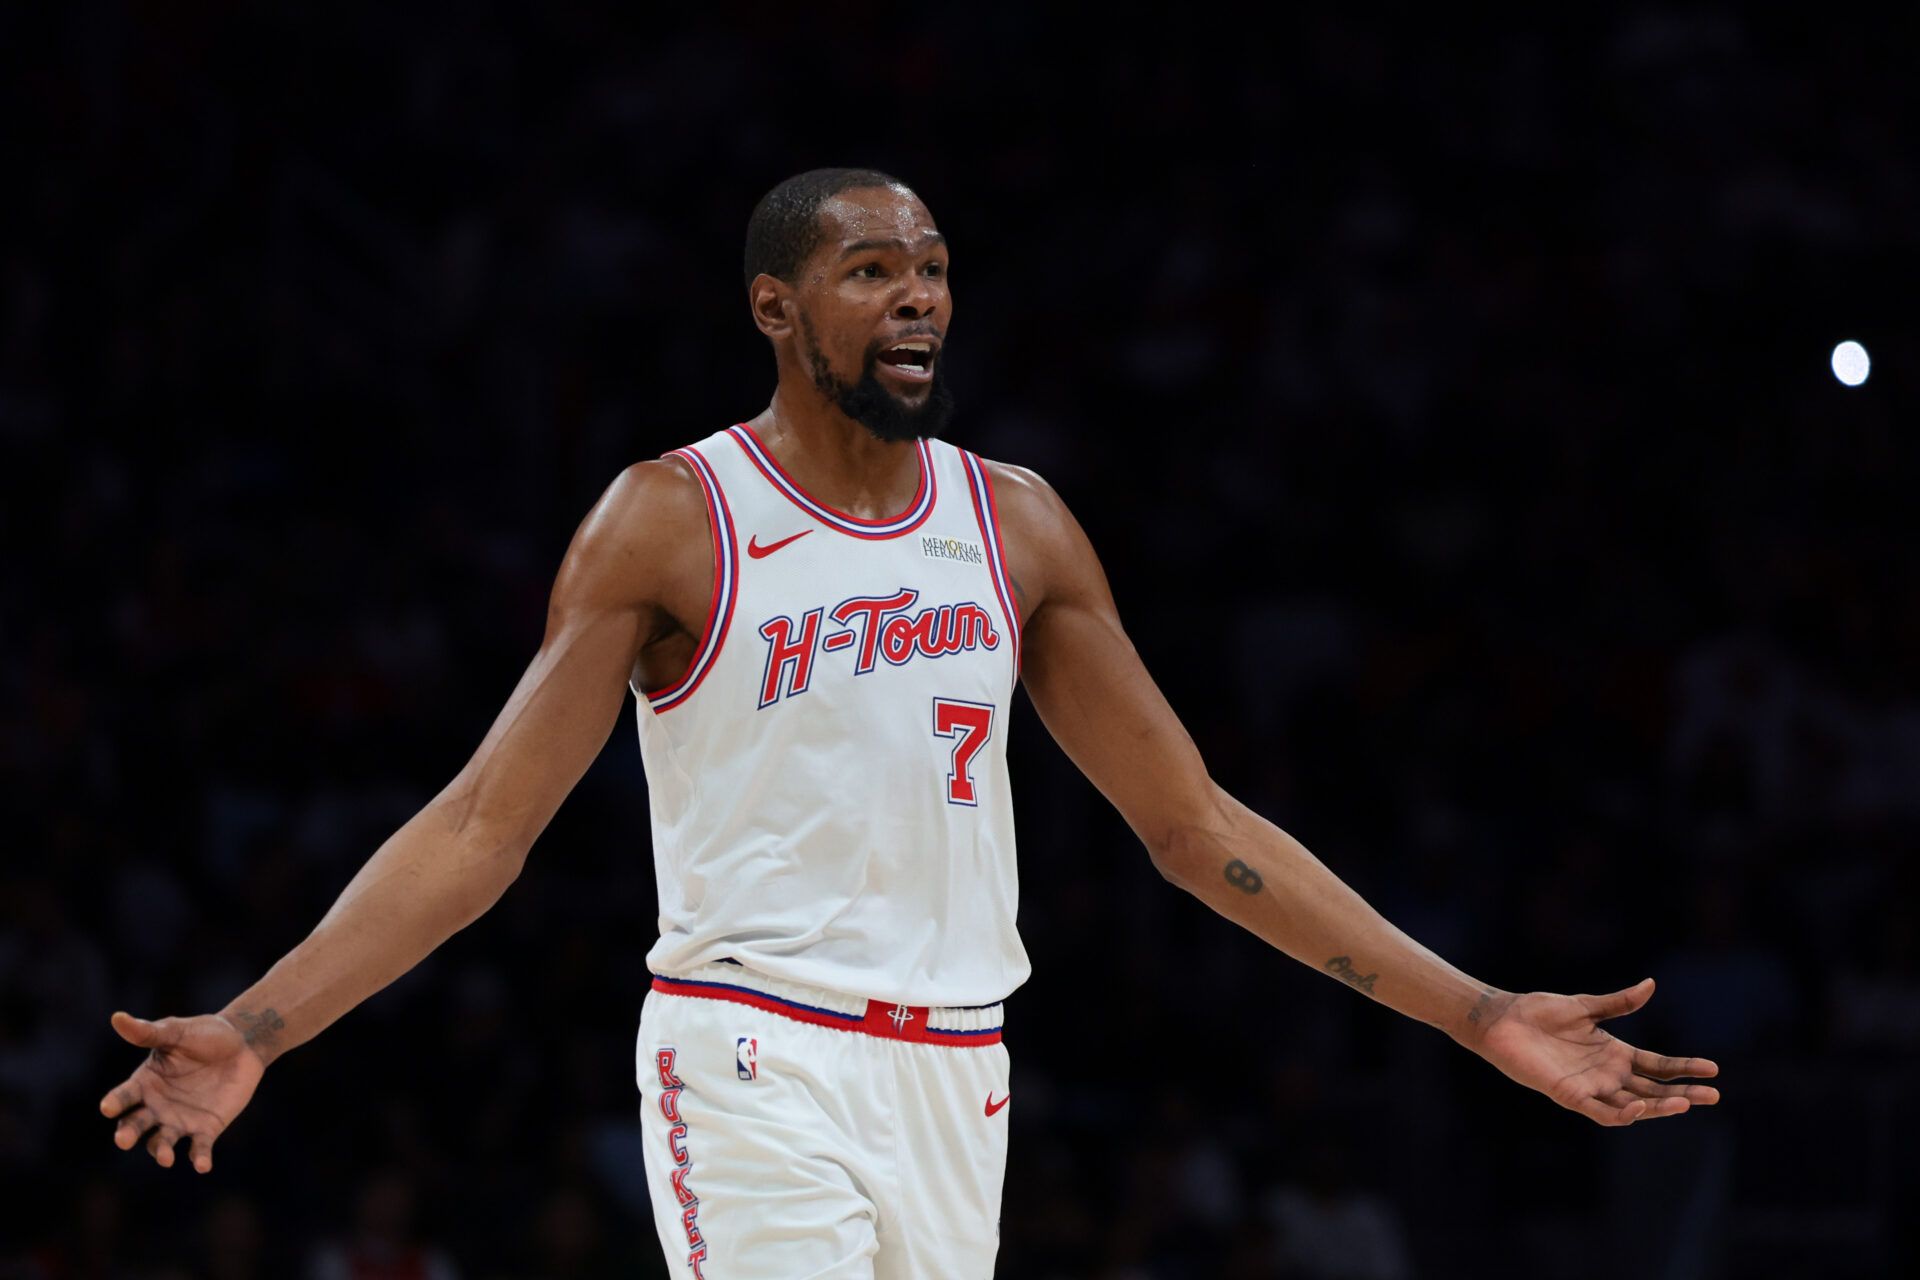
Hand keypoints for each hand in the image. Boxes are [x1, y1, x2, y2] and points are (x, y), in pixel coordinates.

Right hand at [97, 1011, 267, 1172]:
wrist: (244, 1045)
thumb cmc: (205, 1035)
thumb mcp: (177, 1032)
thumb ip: (149, 1032)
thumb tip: (117, 1018)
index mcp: (144, 1083)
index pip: (123, 1096)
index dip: (114, 1102)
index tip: (107, 1107)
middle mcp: (156, 1106)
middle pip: (135, 1125)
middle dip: (128, 1133)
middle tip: (124, 1140)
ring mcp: (179, 1120)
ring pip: (161, 1142)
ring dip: (160, 1151)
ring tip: (165, 1157)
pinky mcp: (205, 1129)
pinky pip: (199, 1148)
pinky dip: (199, 1158)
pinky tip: (203, 1165)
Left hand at [1473, 978, 1719, 1125]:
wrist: (1503, 1020)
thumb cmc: (1540, 1012)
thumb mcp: (1585, 1006)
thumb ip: (1619, 1002)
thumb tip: (1651, 984)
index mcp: (1615, 1053)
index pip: (1658, 1066)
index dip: (1684, 1068)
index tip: (1713, 1069)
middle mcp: (1607, 1074)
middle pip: (1654, 1089)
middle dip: (1684, 1094)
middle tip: (1713, 1096)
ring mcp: (1590, 1087)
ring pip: (1633, 1105)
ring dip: (1659, 1107)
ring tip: (1684, 1103)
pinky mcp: (1569, 1095)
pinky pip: (1600, 1111)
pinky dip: (1621, 1113)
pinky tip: (1639, 1106)